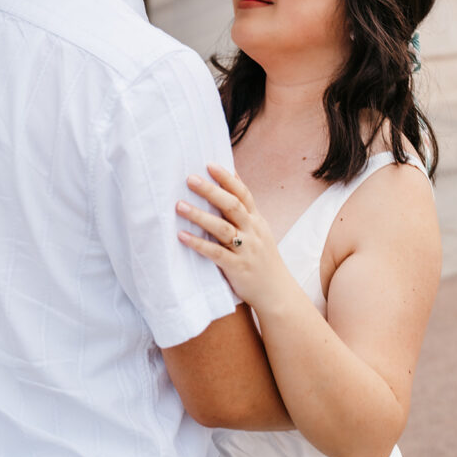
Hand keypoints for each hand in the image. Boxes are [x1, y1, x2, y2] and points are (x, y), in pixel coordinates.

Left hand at [177, 164, 290, 310]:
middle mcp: (253, 231)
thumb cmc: (262, 259)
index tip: (209, 164)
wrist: (277, 292)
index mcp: (257, 221)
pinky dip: (199, 244)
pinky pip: (216, 253)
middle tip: (190, 179)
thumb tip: (230, 184)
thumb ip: (245, 212)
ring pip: (222, 228)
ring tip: (179, 205)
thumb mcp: (259, 231)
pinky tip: (182, 236)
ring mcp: (246, 250)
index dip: (227, 178)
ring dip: (200, 215)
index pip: (243, 193)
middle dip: (211, 191)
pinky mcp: (237, 267)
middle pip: (232, 206)